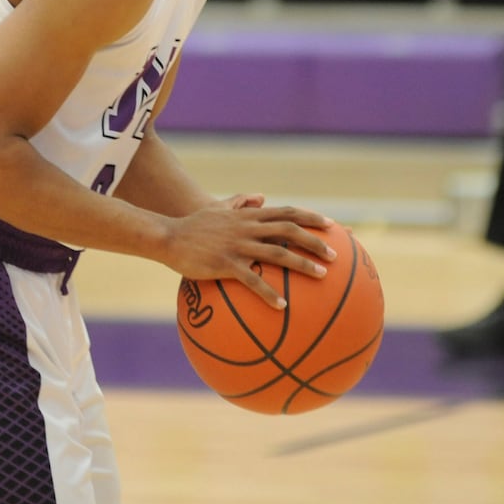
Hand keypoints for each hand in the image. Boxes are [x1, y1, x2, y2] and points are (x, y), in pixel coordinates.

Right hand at [161, 199, 335, 308]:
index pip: (287, 212)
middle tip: (335, 255)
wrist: (168, 236)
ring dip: (302, 264)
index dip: (311, 217)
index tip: (332, 225)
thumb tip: (260, 196)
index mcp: (249, 216)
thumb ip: (240, 201)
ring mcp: (238, 246)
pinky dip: (269, 293)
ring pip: (277, 254)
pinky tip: (283, 307)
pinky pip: (252, 281)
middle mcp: (248, 228)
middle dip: (315, 241)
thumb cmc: (194, 225)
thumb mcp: (219, 208)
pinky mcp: (225, 264)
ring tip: (322, 276)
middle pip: (290, 230)